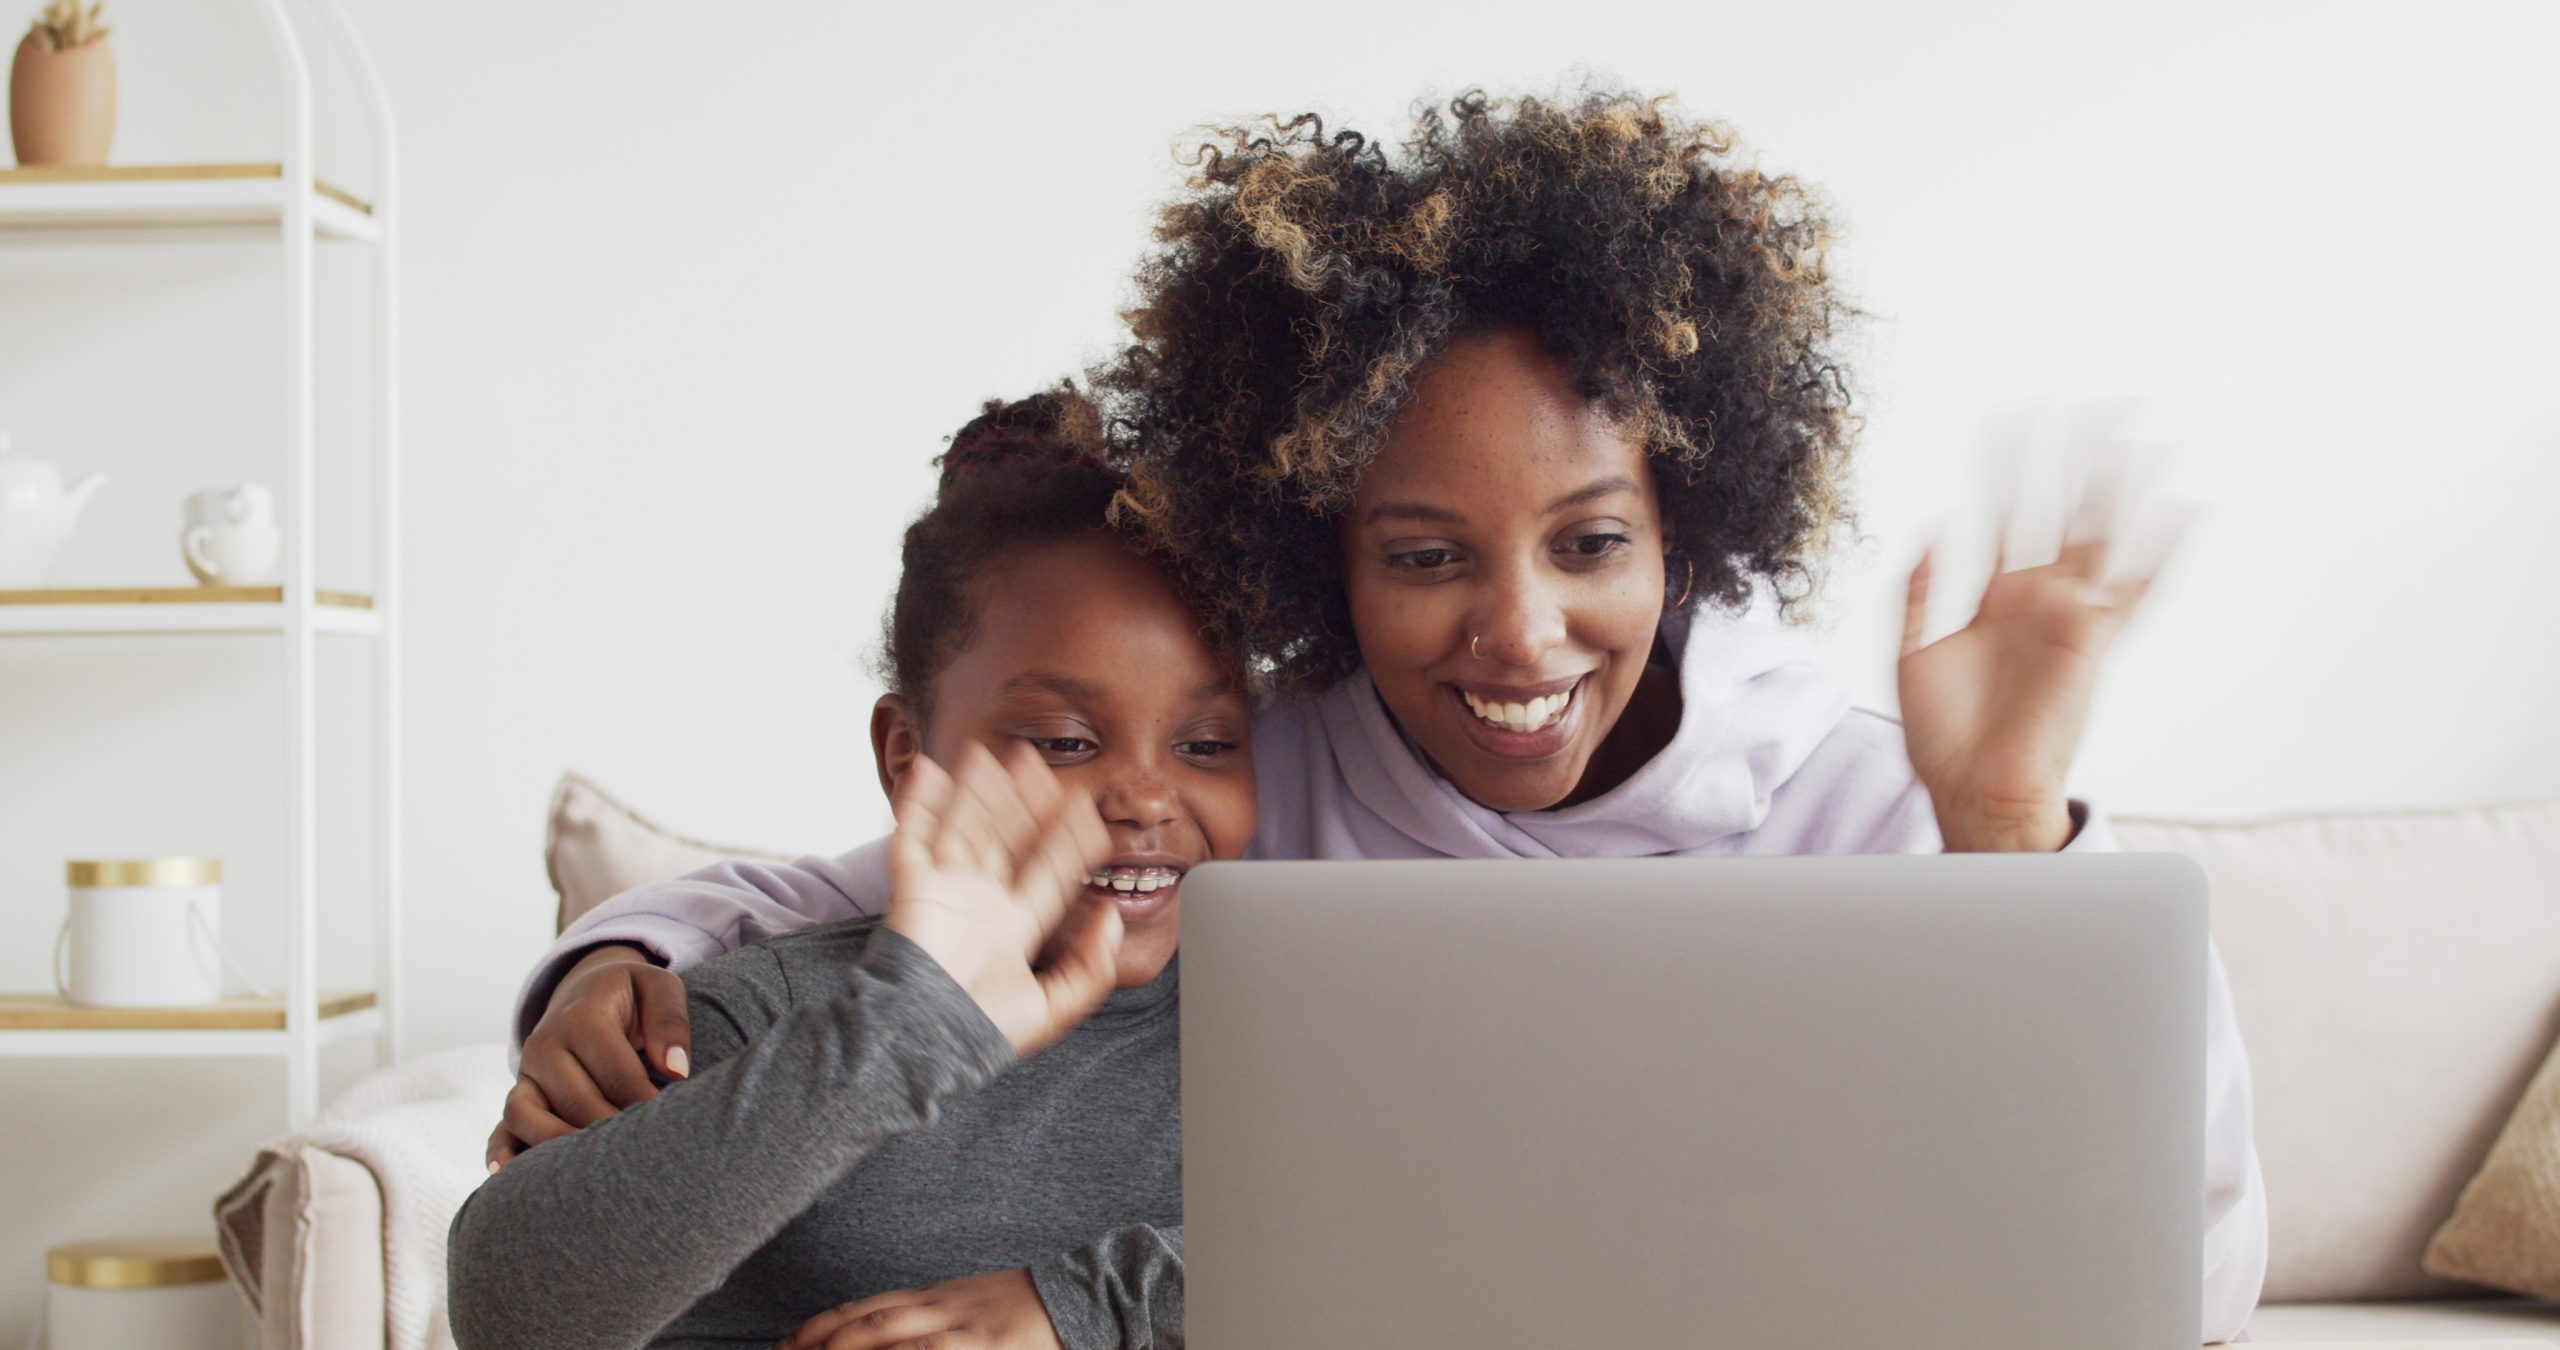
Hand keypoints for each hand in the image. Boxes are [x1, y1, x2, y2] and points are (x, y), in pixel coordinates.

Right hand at [485, 942, 691, 1169]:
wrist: (587, 990)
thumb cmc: (632, 995)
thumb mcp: (658, 987)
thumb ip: (669, 1021)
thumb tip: (676, 1070)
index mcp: (582, 1017)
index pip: (616, 1073)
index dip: (645, 1104)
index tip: (669, 1128)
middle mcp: (546, 1045)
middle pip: (574, 1100)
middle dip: (609, 1132)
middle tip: (643, 1157)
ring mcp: (527, 1073)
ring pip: (526, 1114)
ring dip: (558, 1145)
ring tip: (593, 1174)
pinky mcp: (519, 1095)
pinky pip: (501, 1126)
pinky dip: (501, 1150)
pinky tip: (508, 1175)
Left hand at [777, 1268, 1061, 1349]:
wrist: (1077, 1291)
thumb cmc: (1020, 1306)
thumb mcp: (967, 1305)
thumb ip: (927, 1317)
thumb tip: (882, 1333)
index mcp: (931, 1296)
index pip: (861, 1308)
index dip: (818, 1326)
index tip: (785, 1344)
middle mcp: (936, 1306)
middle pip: (863, 1320)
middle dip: (818, 1340)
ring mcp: (959, 1323)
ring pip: (889, 1331)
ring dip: (847, 1346)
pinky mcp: (984, 1342)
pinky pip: (934, 1349)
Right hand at [886, 741, 1119, 1054]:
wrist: (923, 1041)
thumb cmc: (979, 1033)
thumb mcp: (1054, 1007)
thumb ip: (1090, 967)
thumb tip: (1112, 916)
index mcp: (1014, 926)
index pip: (1046, 870)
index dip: (1065, 838)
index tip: (1084, 807)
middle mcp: (981, 903)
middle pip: (1005, 839)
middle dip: (1019, 801)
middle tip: (1034, 761)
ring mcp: (945, 891)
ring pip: (965, 827)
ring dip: (976, 791)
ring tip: (988, 754)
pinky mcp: (911, 888)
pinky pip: (913, 836)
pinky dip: (918, 803)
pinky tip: (929, 771)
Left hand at [1897, 420, 2192, 851]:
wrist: (1973, 793)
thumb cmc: (1945, 739)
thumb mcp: (1914, 652)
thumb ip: (1920, 590)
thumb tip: (1934, 524)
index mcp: (1997, 599)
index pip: (2006, 515)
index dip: (2008, 467)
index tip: (2014, 415)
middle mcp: (2040, 600)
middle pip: (2062, 511)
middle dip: (2077, 457)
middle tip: (2099, 401)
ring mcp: (2070, 617)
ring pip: (2103, 535)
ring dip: (2122, 485)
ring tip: (2141, 432)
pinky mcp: (2094, 642)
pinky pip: (2139, 589)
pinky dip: (2165, 550)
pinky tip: (2187, 507)